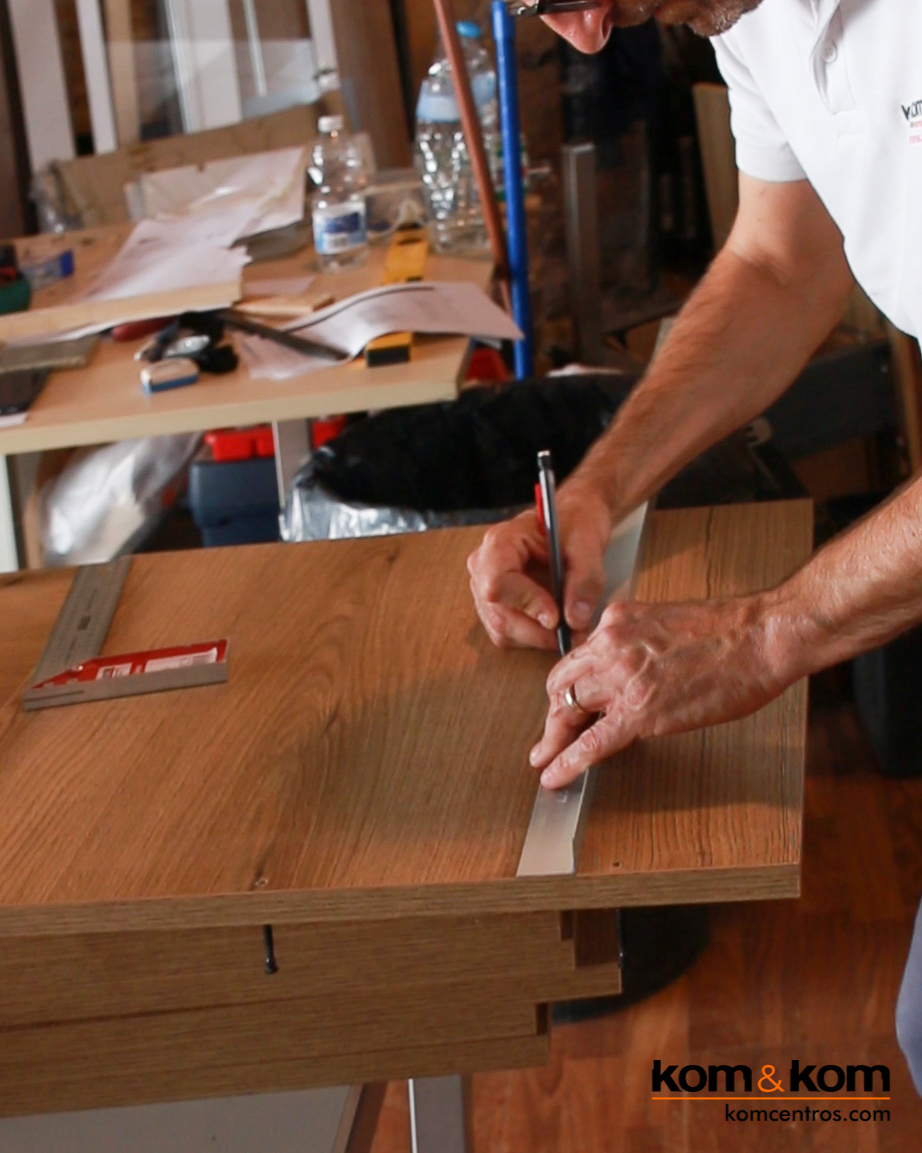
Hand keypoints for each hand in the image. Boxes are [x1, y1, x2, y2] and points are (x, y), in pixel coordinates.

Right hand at [467, 482, 613, 649]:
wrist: (570, 521)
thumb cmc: (574, 524)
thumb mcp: (587, 545)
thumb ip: (584, 581)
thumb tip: (575, 620)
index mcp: (500, 542)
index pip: (496, 584)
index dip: (526, 604)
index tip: (557, 616)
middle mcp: (483, 566)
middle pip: (499, 615)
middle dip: (539, 630)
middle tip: (575, 632)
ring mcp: (484, 587)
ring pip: (502, 630)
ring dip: (539, 637)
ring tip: (571, 626)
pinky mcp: (494, 605)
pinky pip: (508, 634)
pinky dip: (535, 636)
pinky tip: (556, 623)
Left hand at [530, 593, 793, 787]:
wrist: (760, 636)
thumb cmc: (730, 630)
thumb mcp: (666, 623)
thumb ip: (637, 644)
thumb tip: (627, 672)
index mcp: (617, 621)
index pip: (577, 659)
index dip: (567, 687)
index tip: (562, 703)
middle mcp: (611, 644)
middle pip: (562, 683)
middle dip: (553, 712)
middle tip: (549, 735)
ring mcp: (623, 677)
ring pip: (569, 710)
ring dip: (555, 737)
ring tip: (546, 757)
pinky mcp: (640, 710)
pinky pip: (593, 741)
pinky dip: (568, 761)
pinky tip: (554, 775)